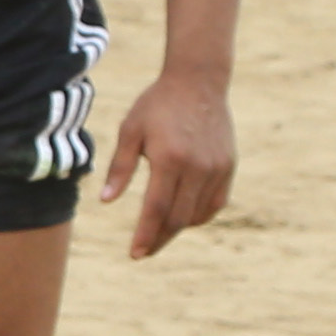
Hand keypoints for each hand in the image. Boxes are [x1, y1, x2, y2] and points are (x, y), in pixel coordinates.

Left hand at [103, 64, 234, 257]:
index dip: (145, 235)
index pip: (156, 209)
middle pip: (178, 218)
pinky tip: (182, 218)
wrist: (198, 82)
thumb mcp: (130, 131)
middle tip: (143, 252)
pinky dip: (198, 216)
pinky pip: (215, 204)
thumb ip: (119, 168)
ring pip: (197, 214)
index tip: (135, 253)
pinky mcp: (228, 166)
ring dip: (177, 229)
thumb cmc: (157, 105)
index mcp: (170, 159)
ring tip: (158, 233)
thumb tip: (106, 201)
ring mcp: (217, 168)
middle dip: (159, 239)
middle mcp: (197, 166)